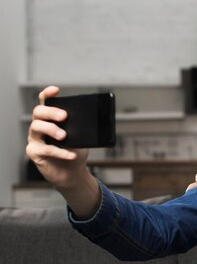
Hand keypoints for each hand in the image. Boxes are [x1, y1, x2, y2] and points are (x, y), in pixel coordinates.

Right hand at [26, 86, 99, 217]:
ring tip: (64, 136)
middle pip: (38, 112)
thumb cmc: (75, 151)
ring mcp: (35, 139)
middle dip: (51, 112)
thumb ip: (83, 129)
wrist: (72, 173)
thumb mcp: (83, 138)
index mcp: (50, 119)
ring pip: (36, 127)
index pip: (45, 102)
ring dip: (51, 129)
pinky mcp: (34, 153)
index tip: (56, 90)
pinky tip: (72, 155)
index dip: (48, 94)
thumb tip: (95, 122)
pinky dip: (60, 152)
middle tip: (64, 116)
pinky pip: (45, 149)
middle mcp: (39, 126)